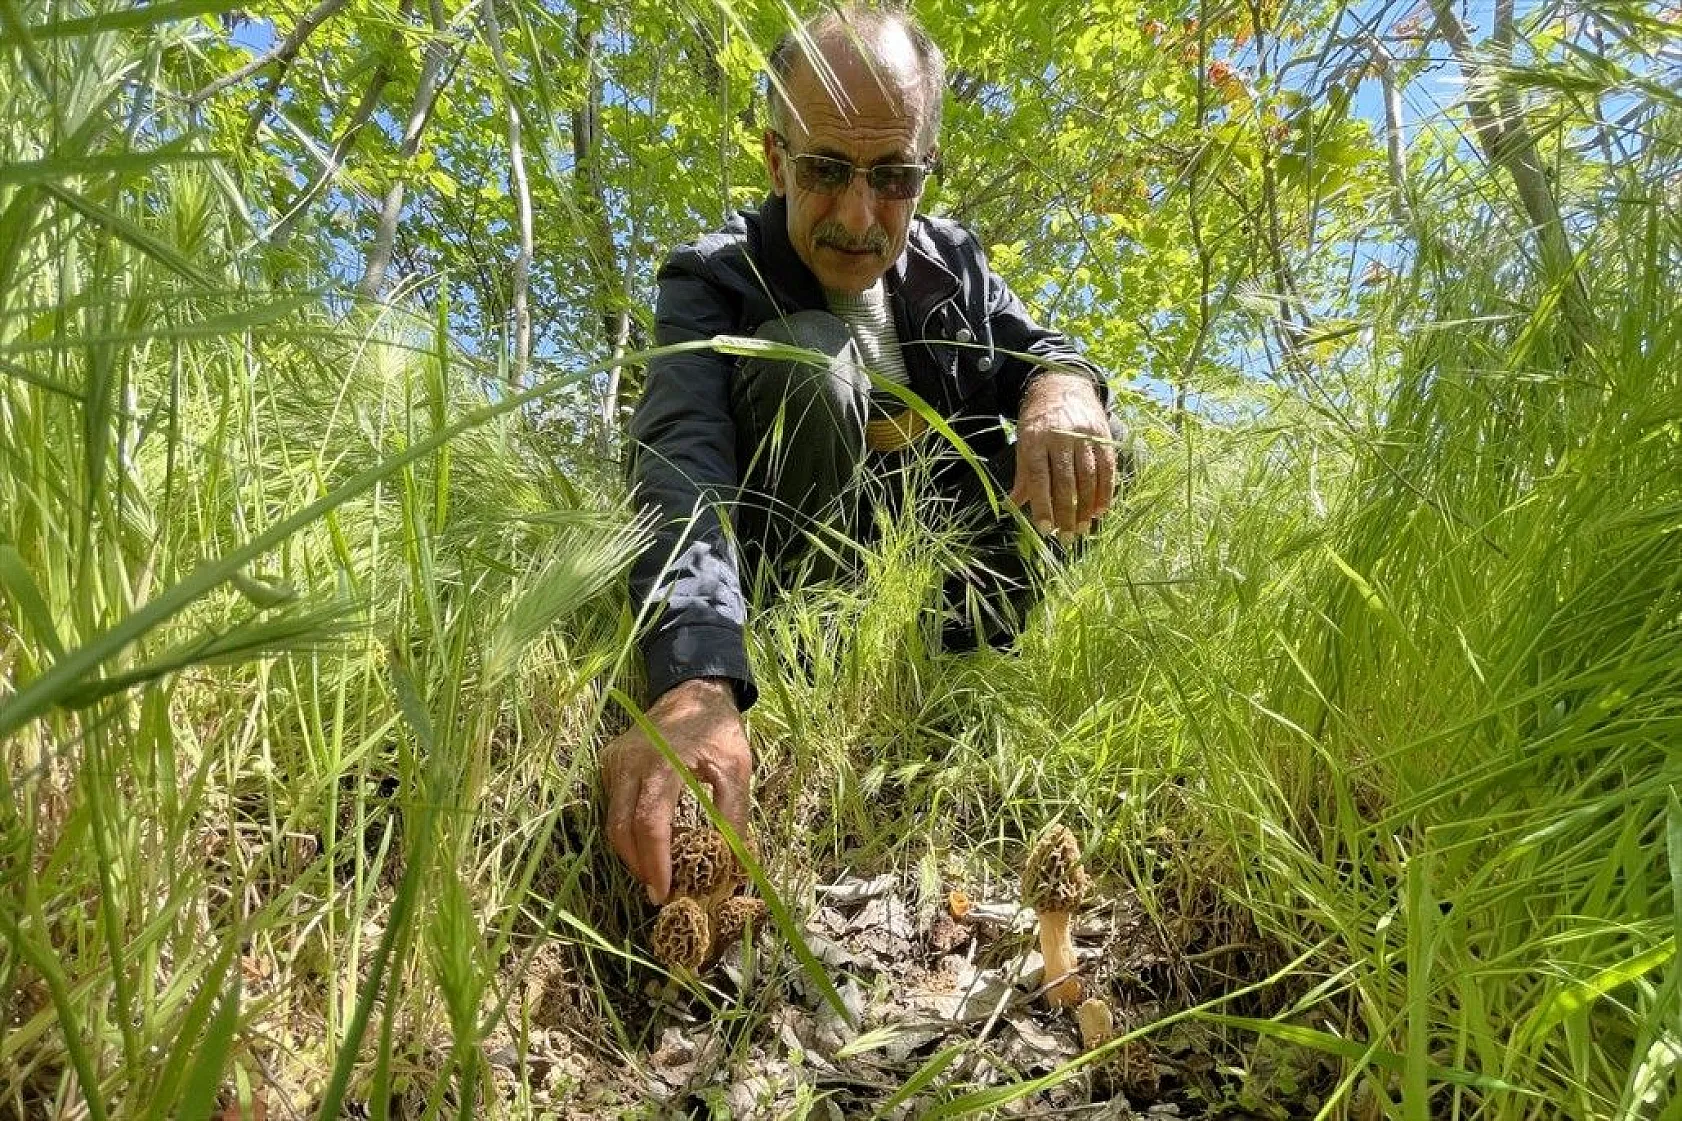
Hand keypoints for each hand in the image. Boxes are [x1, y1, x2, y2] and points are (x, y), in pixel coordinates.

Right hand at [600, 677, 750, 903]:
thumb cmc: (718, 730)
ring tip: (657, 872)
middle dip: (639, 867)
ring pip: (613, 821)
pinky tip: (651, 842)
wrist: (693, 690)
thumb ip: (733, 815)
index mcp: (662, 766)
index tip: (664, 893)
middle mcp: (630, 765)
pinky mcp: (610, 763)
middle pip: (622, 830)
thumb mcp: (736, 769)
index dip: (655, 864)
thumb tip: (734, 865)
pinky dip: (628, 830)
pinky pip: (613, 805)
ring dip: (632, 852)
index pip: (650, 825)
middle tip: (660, 892)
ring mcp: (615, 763)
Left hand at [1010, 373, 1116, 537]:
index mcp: (1035, 439)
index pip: (1039, 477)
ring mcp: (1084, 435)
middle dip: (1066, 512)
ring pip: (1088, 477)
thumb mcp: (1024, 441)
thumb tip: (1012, 506)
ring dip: (1086, 507)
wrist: (1063, 384)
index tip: (1045, 528)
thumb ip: (1023, 475)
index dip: (1043, 504)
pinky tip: (1100, 510)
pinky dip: (1105, 491)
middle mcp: (1060, 436)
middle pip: (1065, 481)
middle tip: (1066, 537)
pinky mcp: (1102, 435)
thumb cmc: (1039, 420)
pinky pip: (1106, 468)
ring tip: (1083, 529)